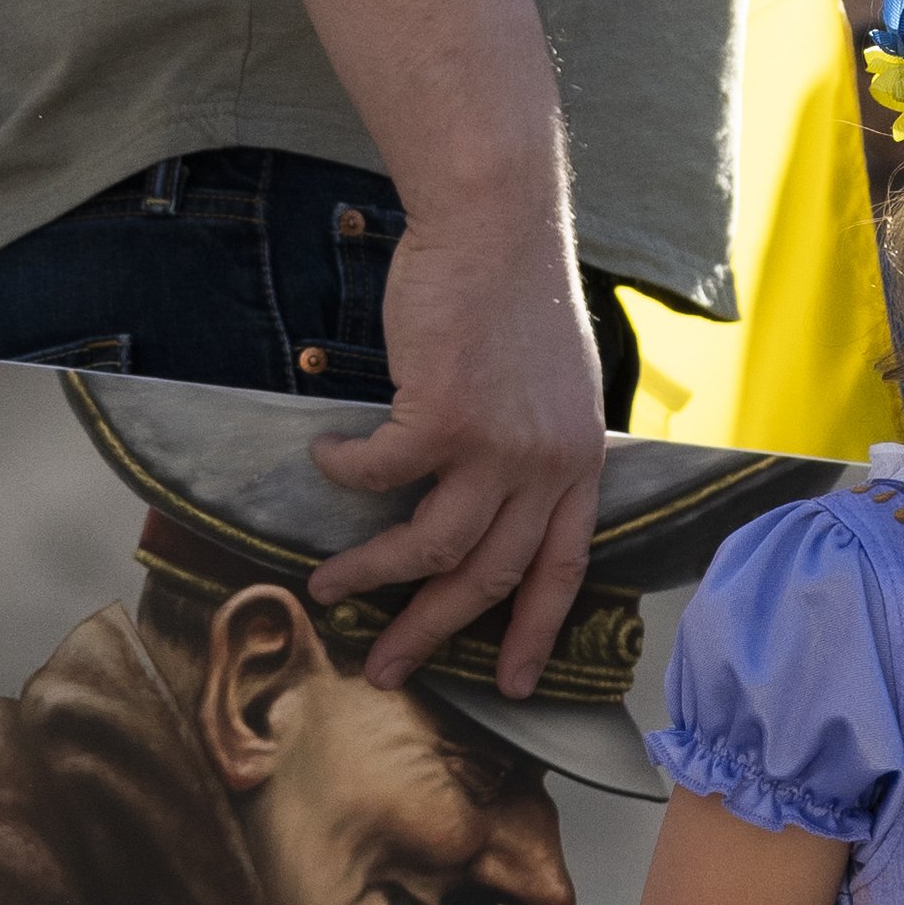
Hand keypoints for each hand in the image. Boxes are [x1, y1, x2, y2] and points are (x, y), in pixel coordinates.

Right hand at [304, 170, 605, 698]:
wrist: (496, 221)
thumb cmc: (511, 293)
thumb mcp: (551, 386)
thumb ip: (534, 447)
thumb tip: (496, 494)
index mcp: (578, 465)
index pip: (561, 570)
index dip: (532, 631)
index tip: (509, 683)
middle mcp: (547, 467)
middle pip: (489, 577)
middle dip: (432, 631)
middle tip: (387, 670)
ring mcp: (500, 445)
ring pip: (432, 545)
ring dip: (373, 573)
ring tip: (328, 590)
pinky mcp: (446, 415)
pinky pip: (380, 473)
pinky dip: (346, 475)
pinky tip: (325, 463)